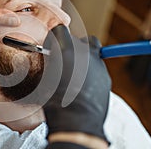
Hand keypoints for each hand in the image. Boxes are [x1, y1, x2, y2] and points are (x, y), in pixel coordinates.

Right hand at [43, 25, 110, 145]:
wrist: (76, 121)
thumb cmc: (55, 101)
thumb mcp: (44, 78)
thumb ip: (50, 62)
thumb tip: (52, 59)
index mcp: (65, 49)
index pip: (60, 30)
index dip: (54, 39)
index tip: (51, 49)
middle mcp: (83, 52)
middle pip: (78, 39)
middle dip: (70, 47)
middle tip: (63, 61)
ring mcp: (97, 63)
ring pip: (92, 49)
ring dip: (84, 55)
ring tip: (76, 71)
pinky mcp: (106, 75)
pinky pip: (98, 65)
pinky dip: (91, 70)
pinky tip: (84, 84)